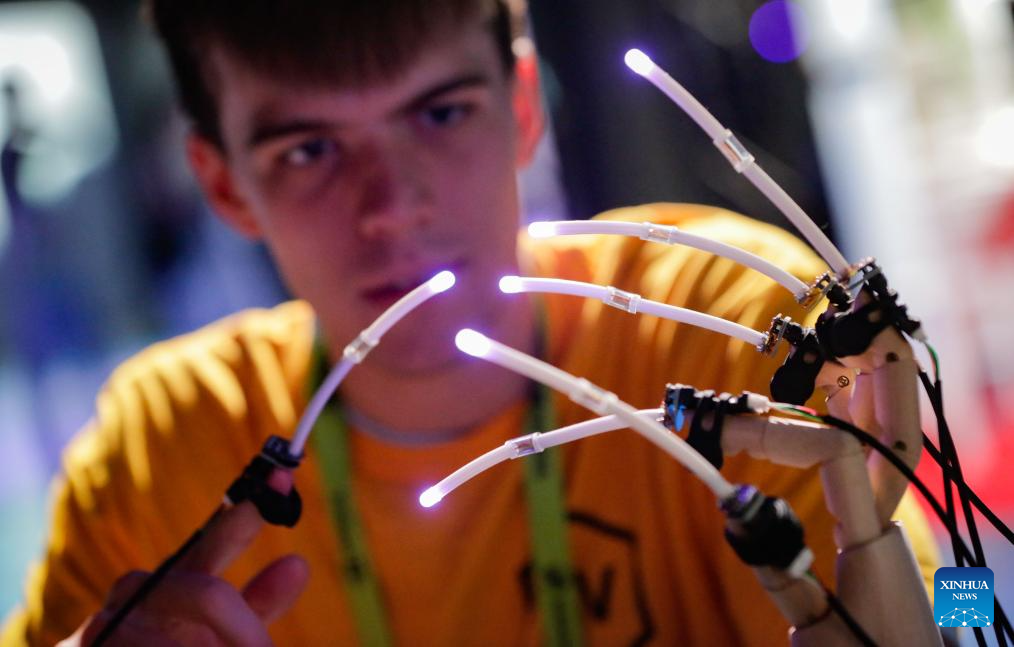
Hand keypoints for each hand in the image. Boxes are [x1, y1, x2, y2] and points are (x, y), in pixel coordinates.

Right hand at [60, 469, 309, 646]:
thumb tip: (299, 564)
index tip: (282, 479)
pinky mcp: (82, 645)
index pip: (218, 538)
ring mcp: (107, 622)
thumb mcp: (219, 631)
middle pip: (207, 596)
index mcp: (181, 577)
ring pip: (171, 643)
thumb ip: (258, 603)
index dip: (249, 512)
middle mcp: (142, 589)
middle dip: (244, 631)